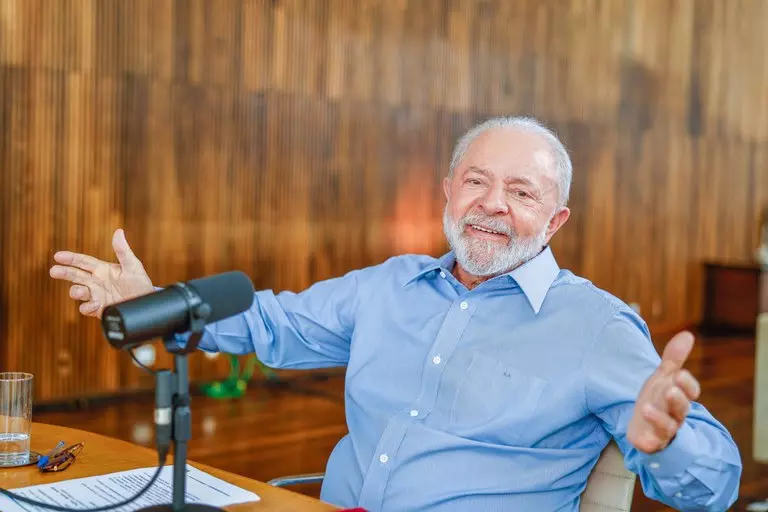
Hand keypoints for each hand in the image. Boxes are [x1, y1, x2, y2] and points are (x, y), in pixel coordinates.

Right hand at [49, 229, 153, 317]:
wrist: (146, 304)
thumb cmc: (140, 283)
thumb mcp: (133, 266)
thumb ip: (123, 251)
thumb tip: (118, 232)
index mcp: (102, 270)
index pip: (83, 262)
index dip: (71, 258)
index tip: (58, 256)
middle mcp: (96, 282)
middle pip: (75, 276)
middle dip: (64, 273)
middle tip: (54, 271)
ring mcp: (96, 295)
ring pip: (77, 292)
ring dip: (75, 291)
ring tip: (80, 291)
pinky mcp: (98, 309)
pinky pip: (87, 308)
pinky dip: (87, 307)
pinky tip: (94, 304)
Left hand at [627, 331, 700, 452]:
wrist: (644, 425)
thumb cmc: (658, 399)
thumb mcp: (662, 377)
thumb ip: (674, 358)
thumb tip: (688, 334)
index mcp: (680, 396)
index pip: (691, 391)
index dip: (687, 384)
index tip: (679, 374)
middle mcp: (676, 414)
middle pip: (681, 408)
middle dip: (677, 399)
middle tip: (670, 389)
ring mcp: (665, 430)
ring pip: (668, 426)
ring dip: (659, 417)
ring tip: (647, 407)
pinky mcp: (652, 442)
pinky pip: (653, 442)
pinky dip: (648, 438)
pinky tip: (640, 434)